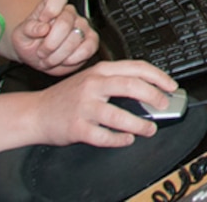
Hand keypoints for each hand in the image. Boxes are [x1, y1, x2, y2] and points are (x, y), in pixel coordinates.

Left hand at [9, 0, 98, 74]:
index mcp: (52, 5)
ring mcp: (83, 26)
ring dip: (58, 55)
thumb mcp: (20, 35)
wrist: (38, 54)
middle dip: (49, 44)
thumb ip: (29, 28)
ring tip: (50, 58)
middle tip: (41, 52)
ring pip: (75, 39)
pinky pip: (88, 48)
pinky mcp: (92, 40)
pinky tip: (64, 59)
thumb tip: (42, 28)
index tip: (42, 21)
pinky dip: (73, 59)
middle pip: (64, 23)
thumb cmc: (30, 41)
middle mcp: (69, 13)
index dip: (50, 9)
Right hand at [34, 61, 177, 147]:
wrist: (35, 112)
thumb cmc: (67, 97)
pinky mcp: (77, 128)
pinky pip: (104, 136)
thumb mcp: (91, 80)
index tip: (171, 86)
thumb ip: (116, 81)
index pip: (136, 68)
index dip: (158, 76)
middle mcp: (93, 85)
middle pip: (131, 86)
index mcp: (100, 70)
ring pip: (119, 115)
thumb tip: (150, 92)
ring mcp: (84, 107)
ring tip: (149, 129)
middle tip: (164, 105)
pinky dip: (119, 139)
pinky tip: (127, 139)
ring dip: (140, 124)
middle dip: (154, 96)